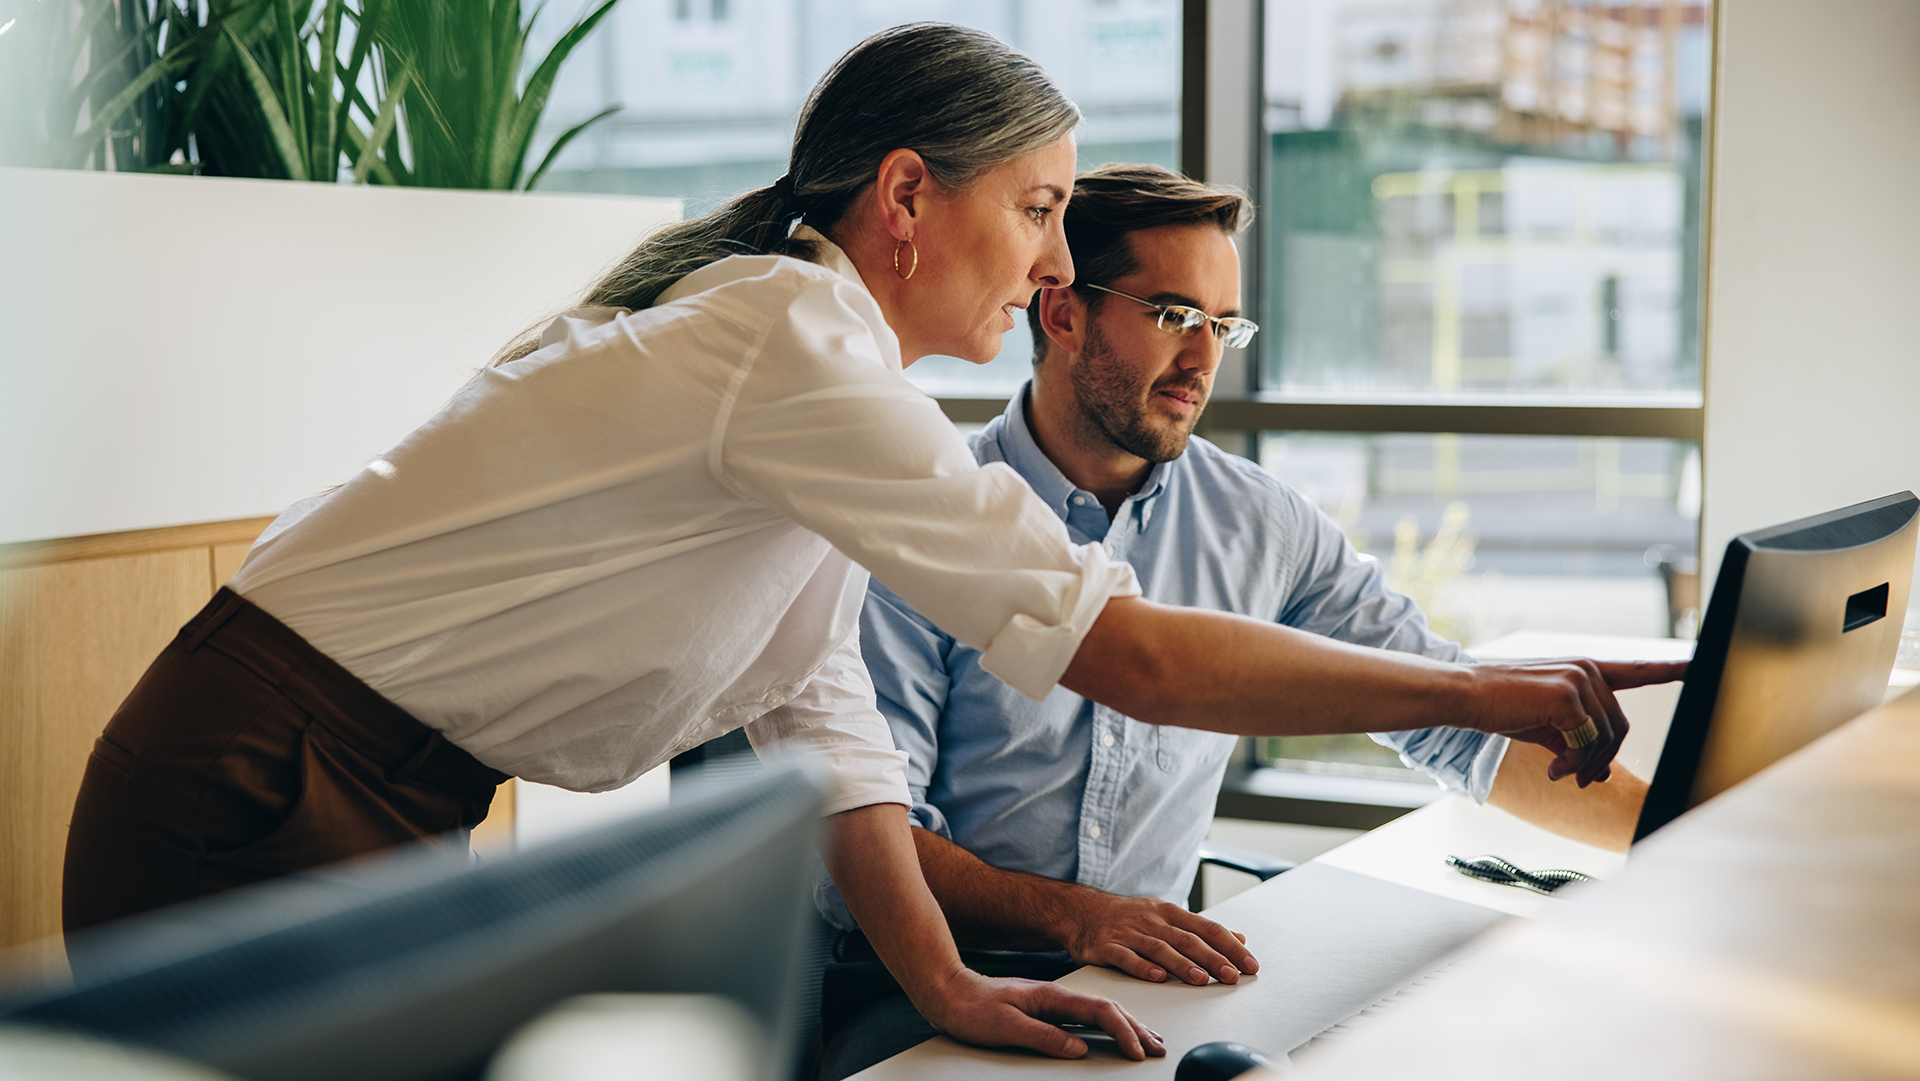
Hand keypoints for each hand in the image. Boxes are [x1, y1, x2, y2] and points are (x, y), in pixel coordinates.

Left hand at [918, 967, 1165, 1060]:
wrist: (949, 992)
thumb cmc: (972, 1009)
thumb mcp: (1006, 1027)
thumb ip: (1044, 1036)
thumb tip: (1079, 1048)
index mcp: (1052, 997)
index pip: (1100, 1011)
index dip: (1123, 1032)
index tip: (1138, 1052)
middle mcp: (1057, 996)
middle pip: (1108, 1009)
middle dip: (1136, 1028)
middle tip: (1158, 1048)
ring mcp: (1053, 1001)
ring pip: (1101, 1011)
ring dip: (1127, 1025)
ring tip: (1147, 1040)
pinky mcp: (1047, 1009)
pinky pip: (1087, 1016)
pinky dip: (1108, 1024)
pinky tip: (1112, 1032)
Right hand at [1058, 890, 1256, 986]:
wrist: (1081, 911)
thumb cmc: (1129, 917)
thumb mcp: (1166, 916)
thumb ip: (1202, 929)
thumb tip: (1240, 938)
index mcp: (1169, 912)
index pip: (1207, 928)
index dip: (1230, 946)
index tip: (1249, 965)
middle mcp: (1152, 921)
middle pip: (1187, 939)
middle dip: (1212, 958)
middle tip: (1232, 976)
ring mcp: (1128, 933)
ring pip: (1160, 949)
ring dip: (1182, 965)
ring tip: (1201, 979)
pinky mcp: (1106, 946)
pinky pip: (1126, 958)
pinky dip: (1143, 967)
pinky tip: (1157, 977)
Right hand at [1467, 658, 1686, 786]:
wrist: (1467, 695)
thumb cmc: (1502, 707)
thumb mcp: (1547, 726)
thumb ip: (1578, 744)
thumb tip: (1599, 775)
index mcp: (1586, 671)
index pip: (1638, 670)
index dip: (1672, 669)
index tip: (1700, 665)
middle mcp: (1588, 669)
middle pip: (1620, 727)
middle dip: (1601, 759)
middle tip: (1577, 778)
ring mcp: (1580, 679)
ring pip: (1606, 738)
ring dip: (1584, 765)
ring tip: (1558, 772)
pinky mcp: (1568, 696)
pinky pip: (1586, 743)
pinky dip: (1572, 764)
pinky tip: (1552, 769)